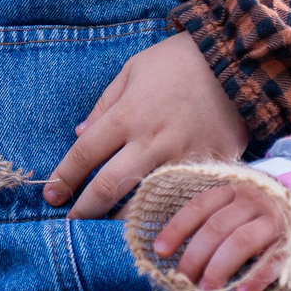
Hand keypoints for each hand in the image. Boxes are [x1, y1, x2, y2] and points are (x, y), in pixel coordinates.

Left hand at [46, 33, 249, 217]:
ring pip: (143, 202)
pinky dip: (162, 213)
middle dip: (85, 209)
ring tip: (105, 230)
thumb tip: (80, 135)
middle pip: (108, 186)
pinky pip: (180, 199)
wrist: (238, 60)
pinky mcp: (210, 168)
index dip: (64, 177)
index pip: (86, 154)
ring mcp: (182, 158)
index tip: (51, 195)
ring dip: (119, 220)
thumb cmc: (179, 60)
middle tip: (72, 223)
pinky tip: (150, 223)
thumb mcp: (133, 70)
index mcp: (128, 114)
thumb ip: (105, 105)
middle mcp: (151, 140)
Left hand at [152, 183, 288, 290]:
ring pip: (241, 241)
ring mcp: (273, 219)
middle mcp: (251, 201)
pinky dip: (256, 278)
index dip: (177, 229)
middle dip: (196, 256)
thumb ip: (209, 219)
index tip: (160, 252)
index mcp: (231, 191)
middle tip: (183, 280)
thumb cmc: (258, 210)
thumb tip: (171, 251)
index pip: (199, 207)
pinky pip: (273, 260)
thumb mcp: (233, 204)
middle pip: (217, 228)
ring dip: (220, 268)